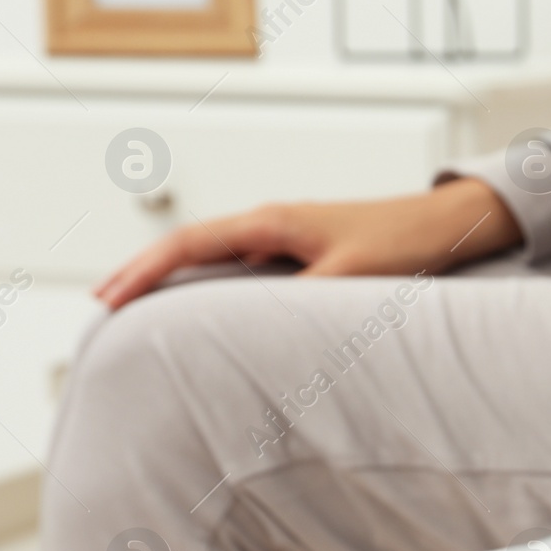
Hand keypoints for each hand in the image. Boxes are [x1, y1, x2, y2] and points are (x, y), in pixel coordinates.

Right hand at [94, 177, 520, 308]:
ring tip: (139, 306)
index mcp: (274, 222)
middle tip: (104, 305)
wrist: (445, 225)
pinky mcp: (304, 251)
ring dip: (176, 279)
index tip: (109, 297)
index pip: (190, 243)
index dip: (144, 270)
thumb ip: (305, 299)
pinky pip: (243, 267)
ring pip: (215, 256)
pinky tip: (207, 307)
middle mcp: (273, 224)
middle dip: (144, 272)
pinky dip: (213, 284)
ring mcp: (287, 237)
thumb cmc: (404, 243)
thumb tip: (259, 327)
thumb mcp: (351, 276)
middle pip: (191, 246)